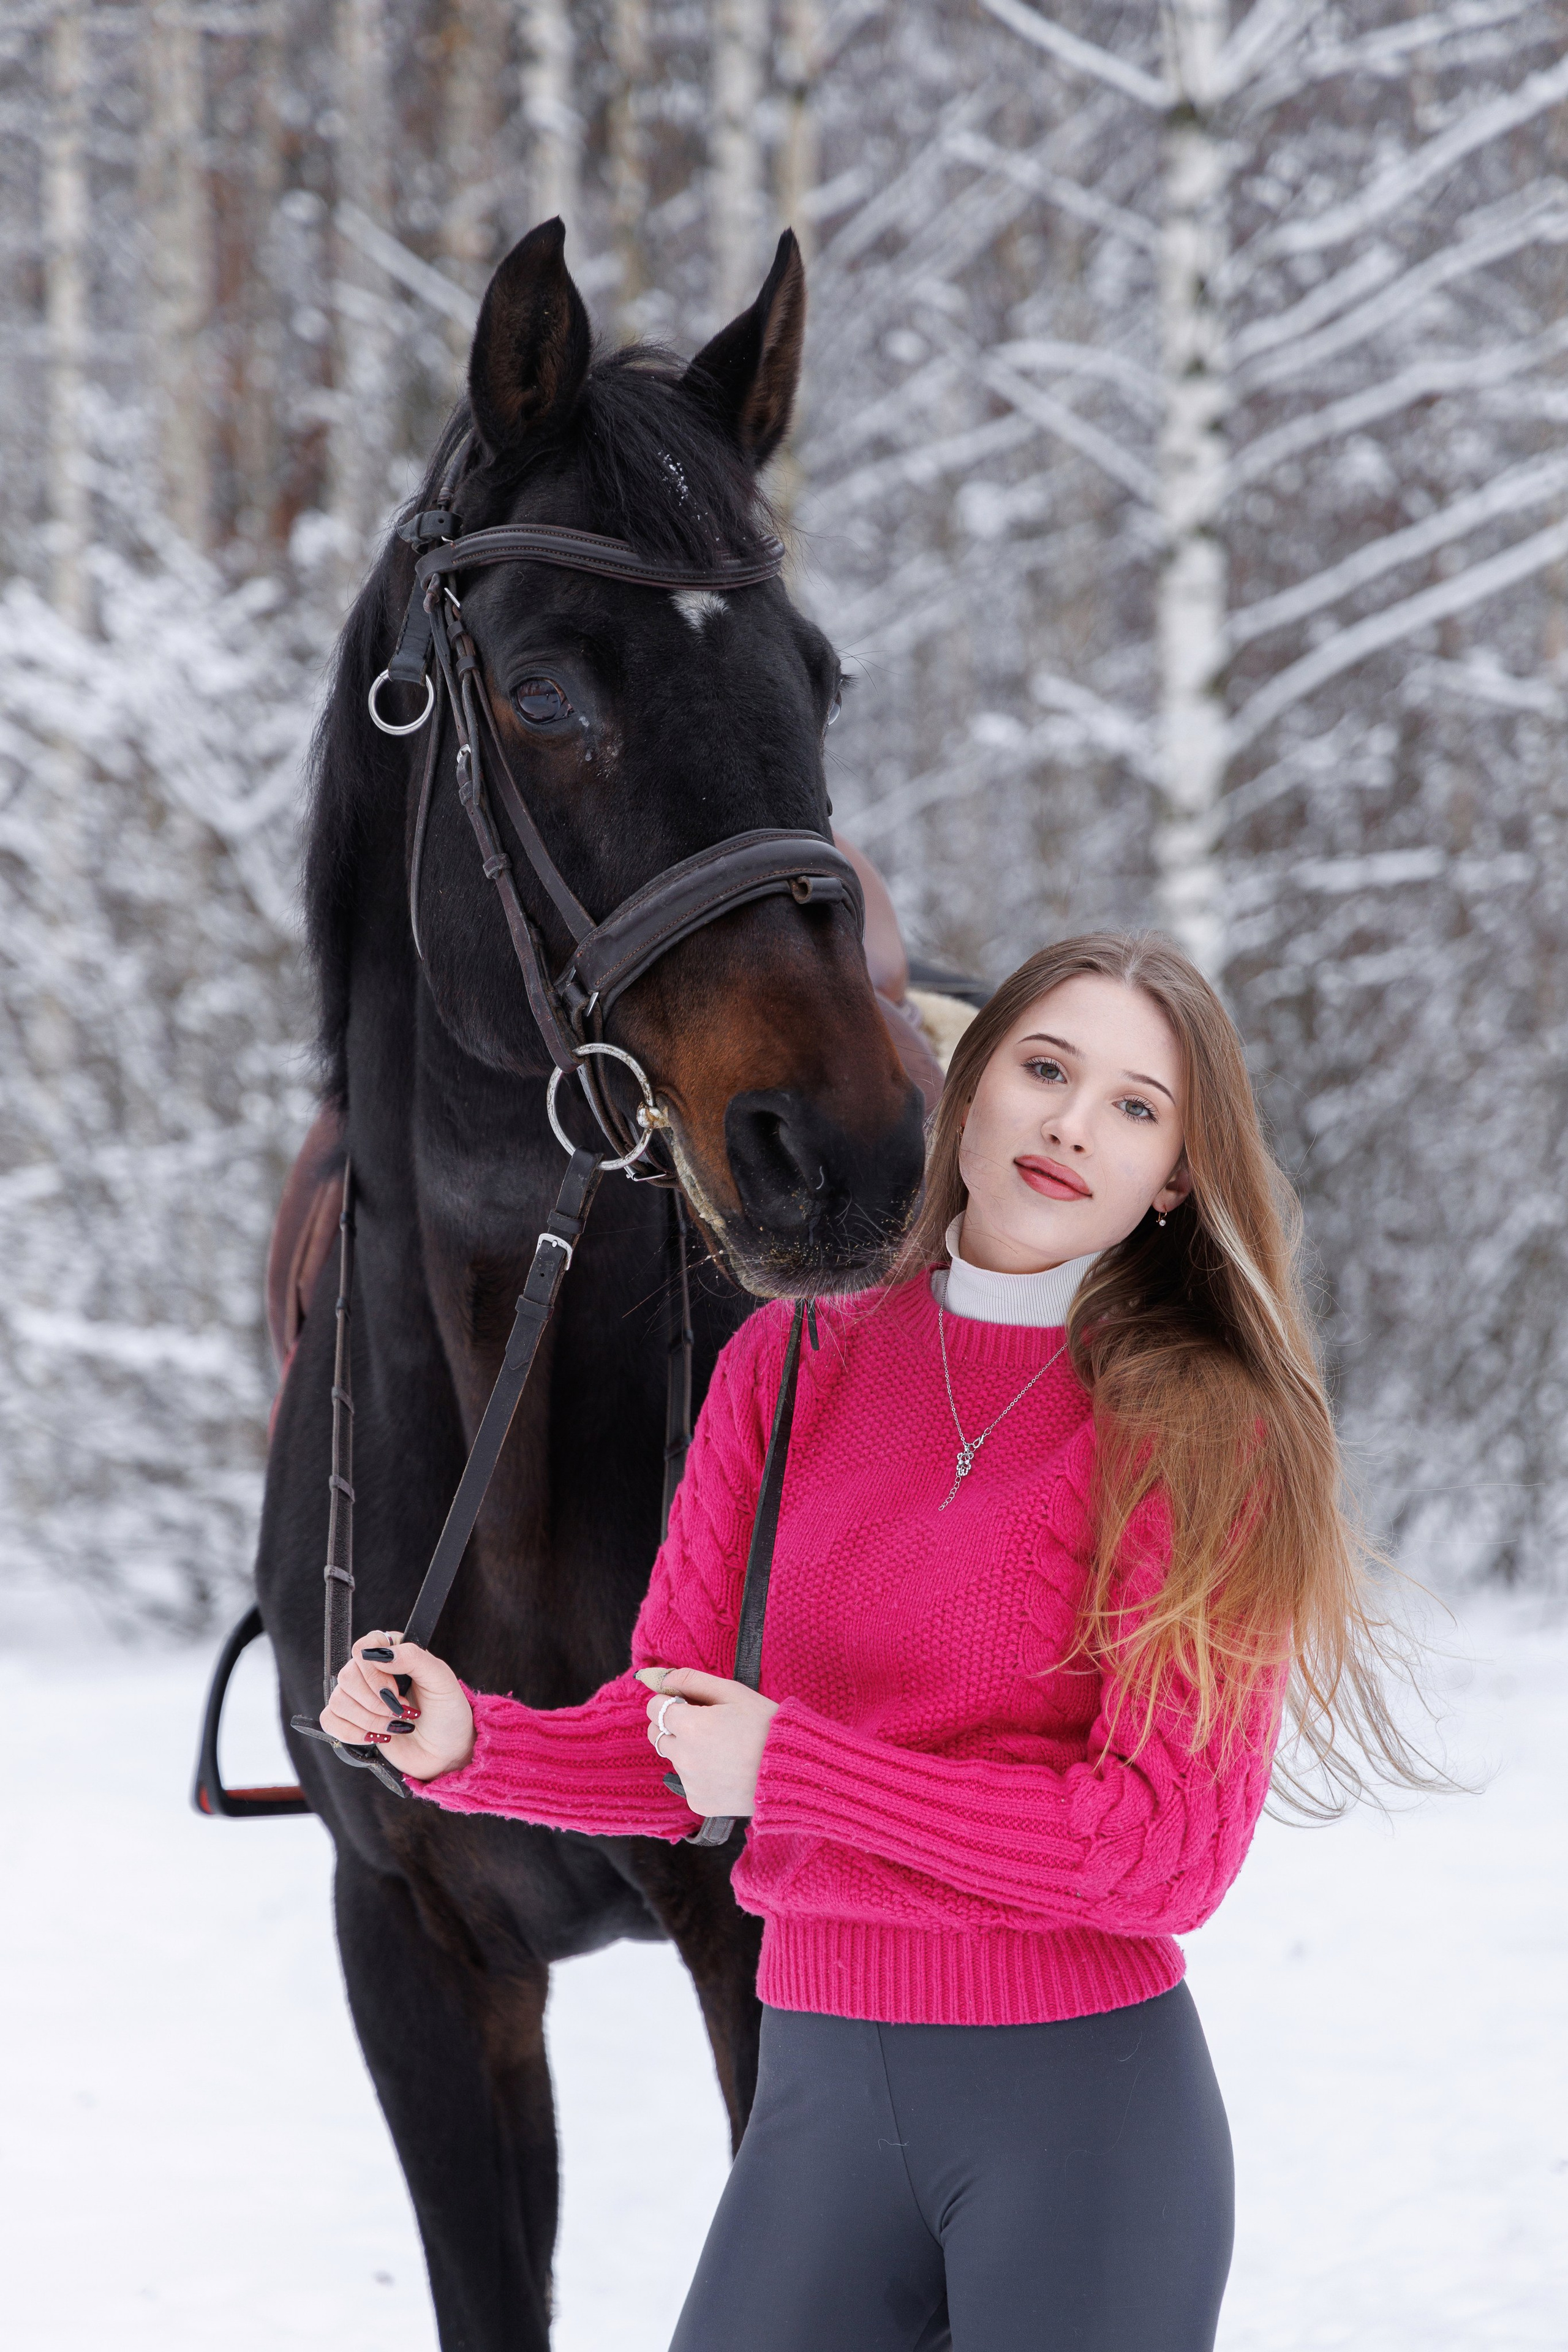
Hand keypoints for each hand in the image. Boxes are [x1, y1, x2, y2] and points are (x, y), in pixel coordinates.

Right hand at [319, 1632, 475, 1781]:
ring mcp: (358, 1697)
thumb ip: (413, 1657)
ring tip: (395, 1725)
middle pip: (347, 1675)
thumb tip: (379, 1654)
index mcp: (393, 1652)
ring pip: (338, 1700)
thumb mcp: (441, 1680)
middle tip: (402, 1710)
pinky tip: (376, 1736)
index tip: (398, 1688)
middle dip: (376, 1701)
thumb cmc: (447, 1711)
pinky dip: (352, 1732)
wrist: (445, 1751)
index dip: (375, 1672)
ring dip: (369, 1719)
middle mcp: (371, 1671)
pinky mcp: (350, 1721)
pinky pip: (330, 1720)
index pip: (363, 1647)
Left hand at [637, 1666, 778, 1817]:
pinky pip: (688, 1783)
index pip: (654, 1708)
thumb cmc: (766, 1725)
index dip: (669, 1701)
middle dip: (672, 1726)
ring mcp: (690, 1783)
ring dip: (687, 1750)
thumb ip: (693, 1680)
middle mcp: (684, 1757)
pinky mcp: (698, 1803)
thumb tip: (660, 1676)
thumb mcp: (734, 1693)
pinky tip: (726, 1770)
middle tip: (705, 1725)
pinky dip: (700, 1775)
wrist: (793, 1770)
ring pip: (674, 1758)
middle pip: (657, 1735)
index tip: (687, 1703)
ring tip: (722, 1749)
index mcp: (690, 1725)